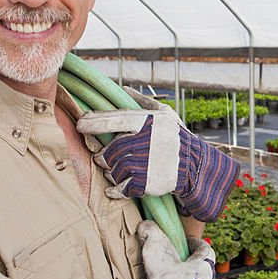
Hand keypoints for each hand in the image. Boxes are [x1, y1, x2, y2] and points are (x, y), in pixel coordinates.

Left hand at [76, 87, 239, 221]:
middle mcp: (147, 142)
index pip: (115, 119)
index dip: (94, 121)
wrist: (197, 167)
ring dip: (110, 170)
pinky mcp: (147, 184)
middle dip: (103, 154)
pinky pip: (120, 188)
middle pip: (110, 149)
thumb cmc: (177, 137)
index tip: (80, 123)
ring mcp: (146, 164)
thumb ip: (142, 102)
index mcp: (149, 122)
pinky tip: (113, 188)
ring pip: (113, 169)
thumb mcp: (165, 114)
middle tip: (103, 156)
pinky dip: (114, 189)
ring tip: (117, 168)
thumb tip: (122, 88)